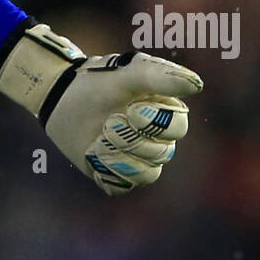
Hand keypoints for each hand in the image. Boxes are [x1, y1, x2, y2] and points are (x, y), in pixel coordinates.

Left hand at [0, 22, 202, 195]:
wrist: (62, 94)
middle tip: (109, 121)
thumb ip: (161, 76)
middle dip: (130, 137)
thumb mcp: (129, 73)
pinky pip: (121, 186)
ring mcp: (136, 159)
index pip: (177, 128)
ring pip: (145, 174)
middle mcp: (157, 139)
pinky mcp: (115, 174)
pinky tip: (93, 152)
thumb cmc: (100, 80)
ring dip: (117, 154)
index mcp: (166, 113)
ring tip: (99, 136)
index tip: (130, 108)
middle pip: (161, 153)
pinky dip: (105, 170)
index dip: (154, 121)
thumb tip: (197, 85)